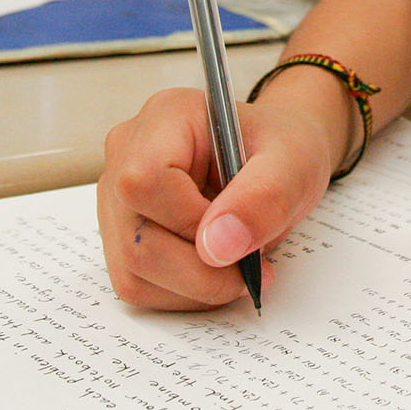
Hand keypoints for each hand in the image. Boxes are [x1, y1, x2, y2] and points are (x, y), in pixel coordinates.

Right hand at [98, 86, 335, 309]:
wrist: (276, 158)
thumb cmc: (281, 151)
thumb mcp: (294, 165)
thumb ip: (263, 199)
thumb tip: (216, 248)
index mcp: (166, 116)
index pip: (145, 181)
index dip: (190, 224)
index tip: (240, 239)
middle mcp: (127, 152)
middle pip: (136, 239)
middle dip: (201, 272)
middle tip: (252, 270)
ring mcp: (116, 195)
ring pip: (132, 271)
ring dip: (193, 289)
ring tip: (237, 268)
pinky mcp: (120, 232)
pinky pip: (136, 283)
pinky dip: (181, 293)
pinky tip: (214, 272)